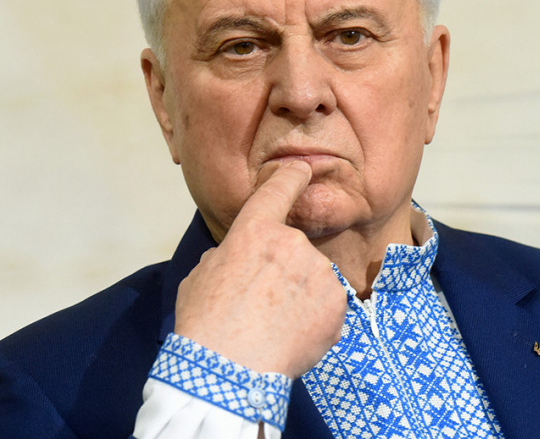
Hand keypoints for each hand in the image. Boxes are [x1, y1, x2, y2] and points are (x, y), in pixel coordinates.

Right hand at [174, 160, 346, 377]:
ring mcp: (319, 271)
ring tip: (275, 327)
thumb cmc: (206, 326)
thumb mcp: (202, 277)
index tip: (302, 169)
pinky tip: (293, 337)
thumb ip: (228, 256)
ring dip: (301, 297)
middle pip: (294, 250)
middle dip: (284, 273)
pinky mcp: (337, 302)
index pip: (278, 190)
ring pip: (313, 279)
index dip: (291, 176)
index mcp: (254, 231)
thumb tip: (237, 257)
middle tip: (262, 305)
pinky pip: (329, 305)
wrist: (230, 371)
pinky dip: (316, 320)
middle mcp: (292, 243)